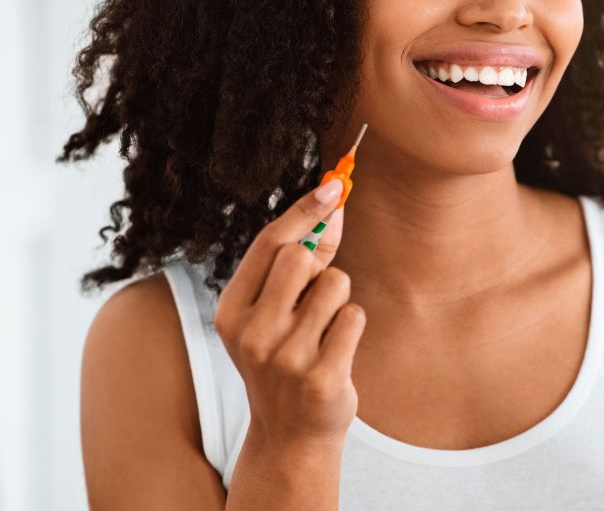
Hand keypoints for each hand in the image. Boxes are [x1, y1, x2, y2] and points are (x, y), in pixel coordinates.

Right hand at [213, 178, 366, 449]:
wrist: (290, 435)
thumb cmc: (286, 359)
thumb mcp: (278, 312)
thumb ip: (304, 259)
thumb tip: (333, 204)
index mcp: (232, 311)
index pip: (267, 244)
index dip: (303, 210)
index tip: (333, 185)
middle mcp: (252, 333)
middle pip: (300, 257)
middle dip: (319, 266)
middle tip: (314, 299)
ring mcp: (285, 357)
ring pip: (335, 283)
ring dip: (339, 299)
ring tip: (323, 331)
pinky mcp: (321, 376)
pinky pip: (354, 316)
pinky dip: (353, 326)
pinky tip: (336, 351)